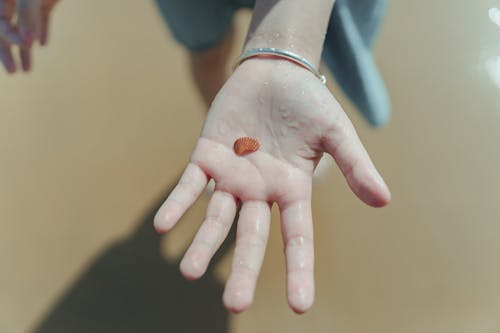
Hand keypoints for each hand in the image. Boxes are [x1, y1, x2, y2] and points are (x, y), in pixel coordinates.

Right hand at [0, 0, 57, 72]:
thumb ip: (27, 14)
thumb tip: (29, 41)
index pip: (1, 22)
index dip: (11, 36)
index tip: (28, 45)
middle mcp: (13, 1)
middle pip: (6, 30)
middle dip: (8, 52)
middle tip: (12, 72)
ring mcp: (30, 0)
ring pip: (25, 28)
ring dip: (26, 49)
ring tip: (26, 70)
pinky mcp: (46, 1)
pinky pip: (42, 18)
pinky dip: (42, 31)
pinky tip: (43, 45)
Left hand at [154, 59, 390, 312]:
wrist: (275, 71)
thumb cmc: (309, 102)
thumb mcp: (336, 133)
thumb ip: (354, 166)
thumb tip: (383, 201)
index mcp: (293, 189)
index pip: (297, 237)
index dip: (299, 269)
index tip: (300, 306)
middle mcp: (260, 190)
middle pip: (252, 236)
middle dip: (243, 268)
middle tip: (234, 305)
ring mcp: (232, 176)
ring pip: (216, 217)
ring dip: (203, 243)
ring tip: (187, 272)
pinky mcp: (208, 156)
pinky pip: (190, 184)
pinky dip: (178, 204)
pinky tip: (163, 226)